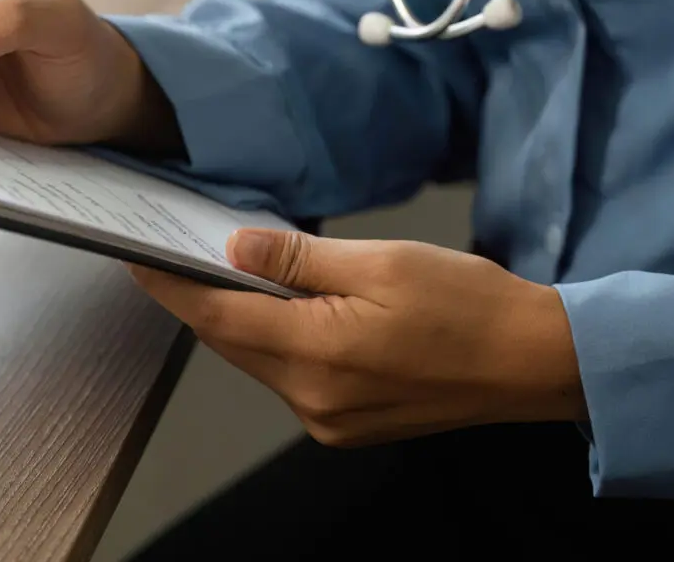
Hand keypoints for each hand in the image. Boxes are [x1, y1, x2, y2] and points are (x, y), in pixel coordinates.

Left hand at [130, 231, 586, 446]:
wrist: (536, 362)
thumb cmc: (470, 306)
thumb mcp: (380, 263)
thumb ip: (297, 261)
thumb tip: (233, 249)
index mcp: (317, 356)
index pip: (215, 317)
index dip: (170, 285)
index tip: (137, 255)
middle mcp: (313, 400)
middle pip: (230, 341)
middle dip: (198, 296)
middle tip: (173, 249)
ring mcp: (329, 420)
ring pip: (257, 359)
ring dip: (237, 317)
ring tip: (223, 267)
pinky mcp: (347, 424)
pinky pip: (288, 375)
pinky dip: (273, 339)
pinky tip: (277, 305)